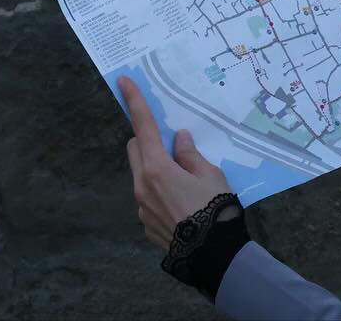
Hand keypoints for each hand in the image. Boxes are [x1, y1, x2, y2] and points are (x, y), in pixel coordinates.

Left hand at [120, 75, 231, 248]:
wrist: (215, 258)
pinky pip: (148, 199)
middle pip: (136, 150)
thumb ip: (191, 155)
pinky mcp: (146, 225)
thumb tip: (178, 140)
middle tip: (173, 146)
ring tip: (185, 182)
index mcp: (157, 168)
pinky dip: (160, 193)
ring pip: (141, 175)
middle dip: (148, 141)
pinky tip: (183, 206)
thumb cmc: (216, 211)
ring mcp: (142, 208)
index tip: (124, 82)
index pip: (143, 126)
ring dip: (155, 169)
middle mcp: (142, 186)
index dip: (135, 101)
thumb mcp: (211, 176)